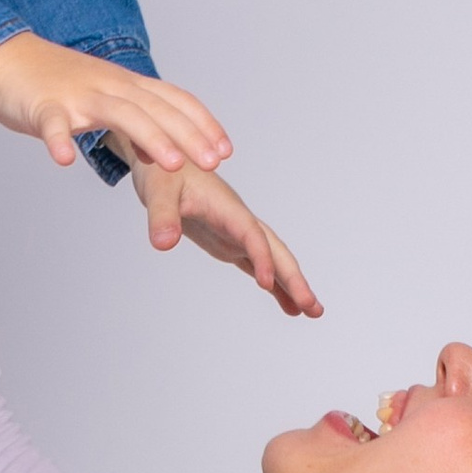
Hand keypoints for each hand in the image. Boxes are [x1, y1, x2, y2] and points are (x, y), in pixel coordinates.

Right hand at [0, 34, 231, 175]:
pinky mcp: (42, 105)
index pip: (173, 99)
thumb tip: (162, 149)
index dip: (202, 123)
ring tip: (171, 166)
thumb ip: (131, 120)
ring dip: (149, 138)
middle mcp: (108, 85)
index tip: (225, 151)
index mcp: (124, 84)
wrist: (1, 57)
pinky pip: (52, 123)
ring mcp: (76, 95)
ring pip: (119, 113)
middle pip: (155, 108)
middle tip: (212, 163)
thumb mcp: (101, 99)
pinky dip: (59, 139)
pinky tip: (63, 160)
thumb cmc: (52, 84)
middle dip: (188, 135)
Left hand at [127, 158, 322, 315]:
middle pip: (275, 250)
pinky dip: (275, 284)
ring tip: (313, 313)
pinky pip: (258, 264)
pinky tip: (288, 306)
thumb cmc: (163, 171)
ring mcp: (237, 232)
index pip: (251, 235)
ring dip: (292, 284)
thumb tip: (163, 244)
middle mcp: (239, 221)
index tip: (266, 284)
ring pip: (273, 259)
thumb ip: (162, 216)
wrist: (165, 159)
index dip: (262, 257)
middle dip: (294, 279)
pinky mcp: (230, 241)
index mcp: (227, 208)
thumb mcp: (157, 191)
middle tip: (314, 309)